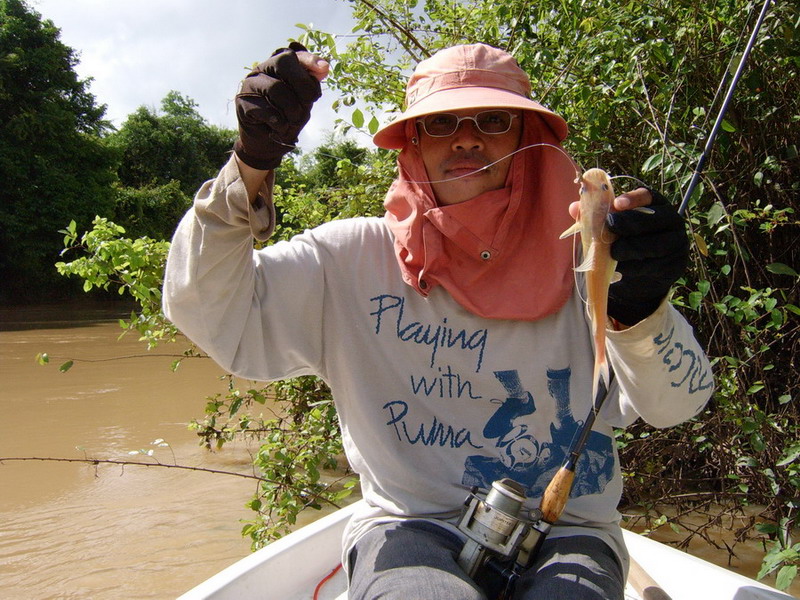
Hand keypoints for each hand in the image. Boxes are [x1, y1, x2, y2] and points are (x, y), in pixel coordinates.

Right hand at [233, 42, 328, 170]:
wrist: (266, 141)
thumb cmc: (287, 117)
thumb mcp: (304, 101)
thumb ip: (311, 85)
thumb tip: (324, 67)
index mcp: (278, 65)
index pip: (293, 55)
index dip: (309, 60)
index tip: (323, 69)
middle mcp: (262, 69)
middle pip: (283, 63)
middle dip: (302, 84)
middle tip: (309, 102)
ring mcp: (250, 84)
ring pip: (275, 88)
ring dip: (292, 109)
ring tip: (294, 120)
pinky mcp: (242, 102)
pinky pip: (265, 109)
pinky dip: (279, 122)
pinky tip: (280, 127)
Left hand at [604, 188, 688, 325]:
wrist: (641, 276)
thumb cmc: (625, 244)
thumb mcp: (609, 229)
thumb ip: (594, 217)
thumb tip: (574, 208)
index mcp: (656, 205)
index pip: (649, 195)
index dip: (633, 198)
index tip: (616, 203)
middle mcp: (671, 220)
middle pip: (653, 219)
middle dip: (628, 223)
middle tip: (609, 228)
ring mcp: (676, 242)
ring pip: (652, 244)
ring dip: (628, 248)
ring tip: (613, 252)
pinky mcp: (675, 264)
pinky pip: (653, 265)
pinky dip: (634, 267)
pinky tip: (623, 268)